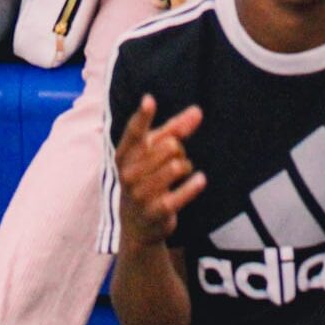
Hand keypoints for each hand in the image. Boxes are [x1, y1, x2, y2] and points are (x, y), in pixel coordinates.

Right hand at [116, 96, 205, 246]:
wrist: (137, 224)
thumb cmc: (146, 177)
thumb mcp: (155, 151)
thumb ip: (175, 129)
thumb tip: (198, 111)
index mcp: (124, 155)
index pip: (134, 132)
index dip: (143, 116)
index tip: (149, 100)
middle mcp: (128, 173)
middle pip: (168, 147)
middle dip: (178, 150)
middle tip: (174, 158)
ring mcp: (140, 194)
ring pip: (176, 166)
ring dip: (185, 167)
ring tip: (181, 172)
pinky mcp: (156, 211)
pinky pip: (181, 193)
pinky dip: (193, 185)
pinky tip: (200, 180)